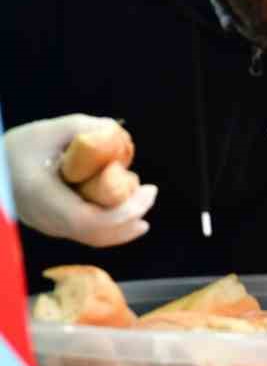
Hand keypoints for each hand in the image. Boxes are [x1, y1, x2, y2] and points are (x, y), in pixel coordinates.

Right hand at [5, 115, 156, 246]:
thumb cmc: (18, 148)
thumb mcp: (50, 130)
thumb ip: (85, 129)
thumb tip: (117, 132)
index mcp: (43, 197)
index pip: (89, 219)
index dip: (124, 212)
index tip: (147, 191)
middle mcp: (46, 219)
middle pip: (96, 233)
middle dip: (130, 216)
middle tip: (150, 192)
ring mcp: (50, 227)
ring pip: (94, 237)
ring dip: (124, 222)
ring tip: (143, 199)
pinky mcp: (55, 226)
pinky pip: (88, 233)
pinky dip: (112, 224)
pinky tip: (130, 211)